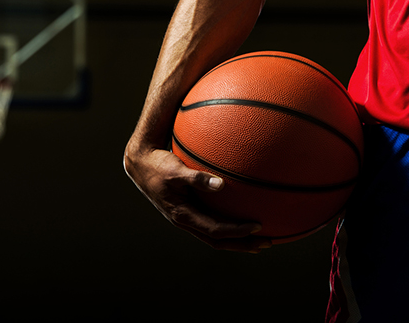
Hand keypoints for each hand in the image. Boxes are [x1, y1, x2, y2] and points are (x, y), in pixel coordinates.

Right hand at [124, 145, 271, 252]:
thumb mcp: (176, 171)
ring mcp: (187, 217)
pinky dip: (228, 227)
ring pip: (215, 235)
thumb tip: (221, 184)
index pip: (215, 230)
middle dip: (243, 244)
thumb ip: (197, 178)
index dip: (237, 231)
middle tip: (267, 243)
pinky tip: (239, 218)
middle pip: (218, 241)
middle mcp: (186, 221)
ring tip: (259, 239)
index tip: (257, 226)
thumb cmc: (158, 166)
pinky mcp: (189, 210)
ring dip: (237, 239)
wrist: (141, 165)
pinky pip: (211, 223)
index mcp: (183, 215)